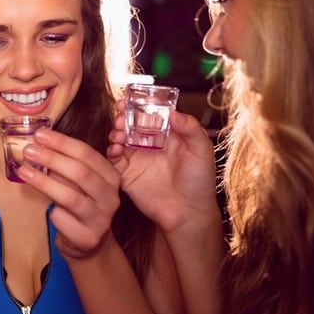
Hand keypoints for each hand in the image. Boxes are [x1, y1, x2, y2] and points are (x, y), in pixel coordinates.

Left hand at [17, 128, 121, 260]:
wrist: (89, 242)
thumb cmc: (80, 205)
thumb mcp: (78, 183)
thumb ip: (65, 165)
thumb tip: (39, 145)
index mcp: (110, 177)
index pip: (88, 154)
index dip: (63, 143)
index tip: (40, 134)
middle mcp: (110, 197)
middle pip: (80, 173)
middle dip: (52, 159)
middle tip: (29, 150)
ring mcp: (101, 219)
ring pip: (71, 197)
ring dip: (44, 182)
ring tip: (24, 171)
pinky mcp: (88, 237)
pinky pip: (64, 220)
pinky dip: (52, 212)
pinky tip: (45, 209)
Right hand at [107, 102, 218, 233]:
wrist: (188, 212)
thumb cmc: (199, 182)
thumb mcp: (201, 151)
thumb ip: (190, 128)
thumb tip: (172, 112)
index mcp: (167, 135)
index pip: (149, 115)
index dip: (138, 106)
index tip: (129, 100)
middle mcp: (150, 145)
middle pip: (130, 124)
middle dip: (122, 117)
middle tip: (120, 117)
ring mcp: (137, 159)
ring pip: (120, 139)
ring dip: (116, 132)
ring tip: (119, 134)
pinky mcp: (127, 175)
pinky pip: (114, 160)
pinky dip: (111, 151)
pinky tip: (117, 149)